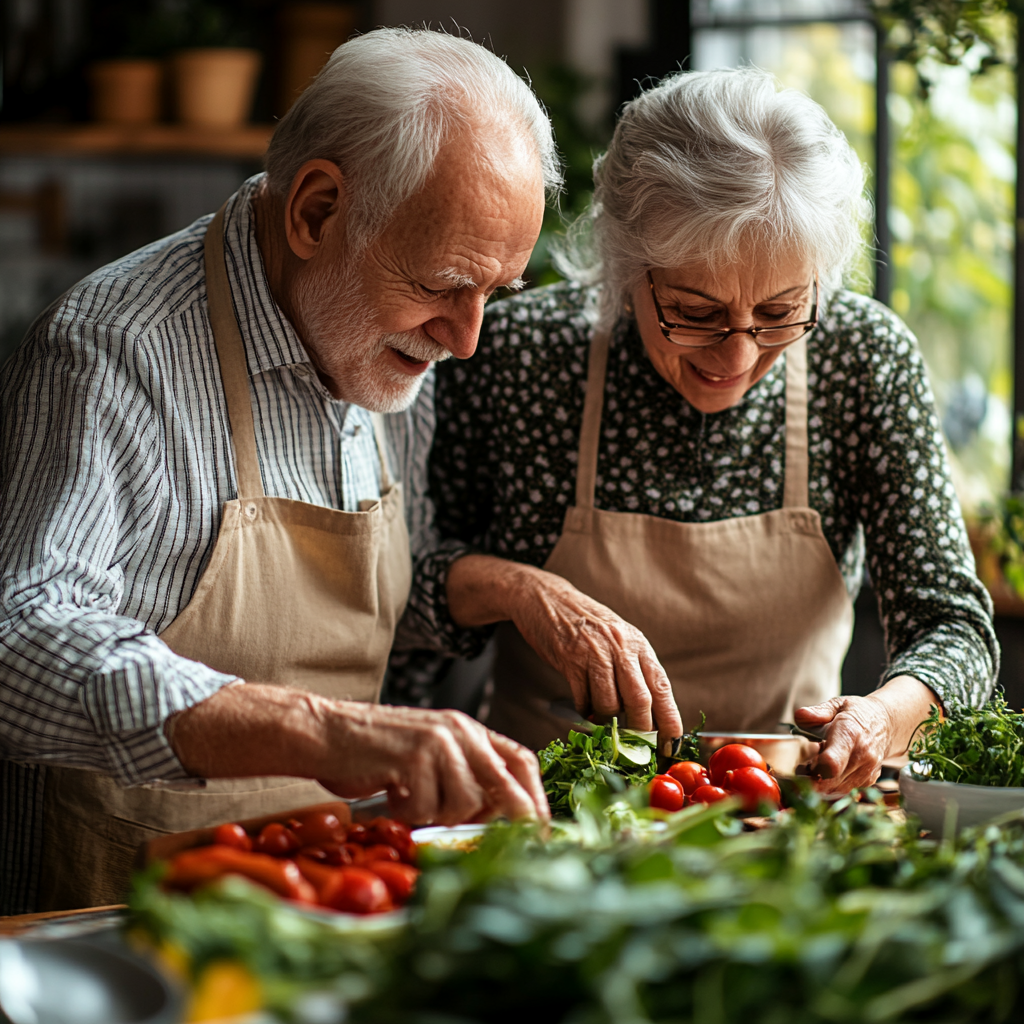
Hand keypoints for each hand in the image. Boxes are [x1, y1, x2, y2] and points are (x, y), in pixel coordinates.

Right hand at [317, 703, 548, 825]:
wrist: (326, 732)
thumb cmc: (375, 754)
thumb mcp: (430, 757)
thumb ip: (462, 779)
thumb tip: (496, 823)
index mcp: (469, 730)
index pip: (521, 761)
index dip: (536, 799)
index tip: (540, 833)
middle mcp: (460, 731)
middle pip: (505, 786)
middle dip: (509, 823)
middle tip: (500, 847)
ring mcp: (439, 741)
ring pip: (464, 804)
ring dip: (436, 818)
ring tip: (410, 803)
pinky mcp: (414, 755)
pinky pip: (426, 808)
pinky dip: (408, 815)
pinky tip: (391, 796)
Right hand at [446, 554, 683, 748]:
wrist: (546, 597)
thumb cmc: (584, 622)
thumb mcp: (617, 638)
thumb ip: (633, 667)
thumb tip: (649, 711)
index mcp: (638, 644)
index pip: (662, 687)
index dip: (670, 719)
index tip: (672, 744)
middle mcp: (621, 647)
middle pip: (640, 700)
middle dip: (641, 731)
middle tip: (637, 747)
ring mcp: (595, 653)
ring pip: (609, 703)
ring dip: (607, 721)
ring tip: (601, 720)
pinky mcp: (570, 660)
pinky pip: (583, 698)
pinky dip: (585, 711)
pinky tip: (583, 706)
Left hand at [795, 675, 938, 792]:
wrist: (888, 724)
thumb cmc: (858, 713)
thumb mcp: (838, 704)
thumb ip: (818, 712)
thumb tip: (800, 715)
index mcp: (850, 734)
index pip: (832, 762)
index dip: (814, 769)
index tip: (804, 765)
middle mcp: (862, 756)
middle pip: (830, 781)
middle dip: (810, 778)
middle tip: (803, 765)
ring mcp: (867, 771)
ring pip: (836, 789)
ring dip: (820, 783)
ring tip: (816, 765)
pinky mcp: (869, 781)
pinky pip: (845, 791)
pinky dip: (832, 786)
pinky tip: (829, 771)